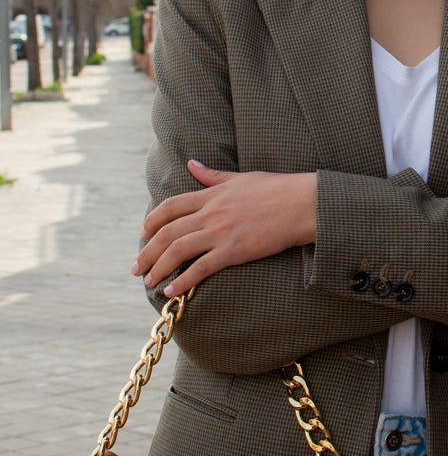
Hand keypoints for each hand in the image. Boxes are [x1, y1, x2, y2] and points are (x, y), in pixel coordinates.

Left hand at [132, 161, 316, 297]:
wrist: (303, 203)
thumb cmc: (277, 189)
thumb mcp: (240, 177)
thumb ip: (212, 175)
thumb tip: (191, 164)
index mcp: (211, 194)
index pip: (170, 207)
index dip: (152, 221)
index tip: (143, 234)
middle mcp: (210, 213)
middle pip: (167, 233)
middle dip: (147, 253)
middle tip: (136, 268)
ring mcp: (221, 232)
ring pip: (177, 251)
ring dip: (158, 269)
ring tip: (148, 283)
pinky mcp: (234, 251)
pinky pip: (201, 268)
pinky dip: (183, 281)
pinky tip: (172, 292)